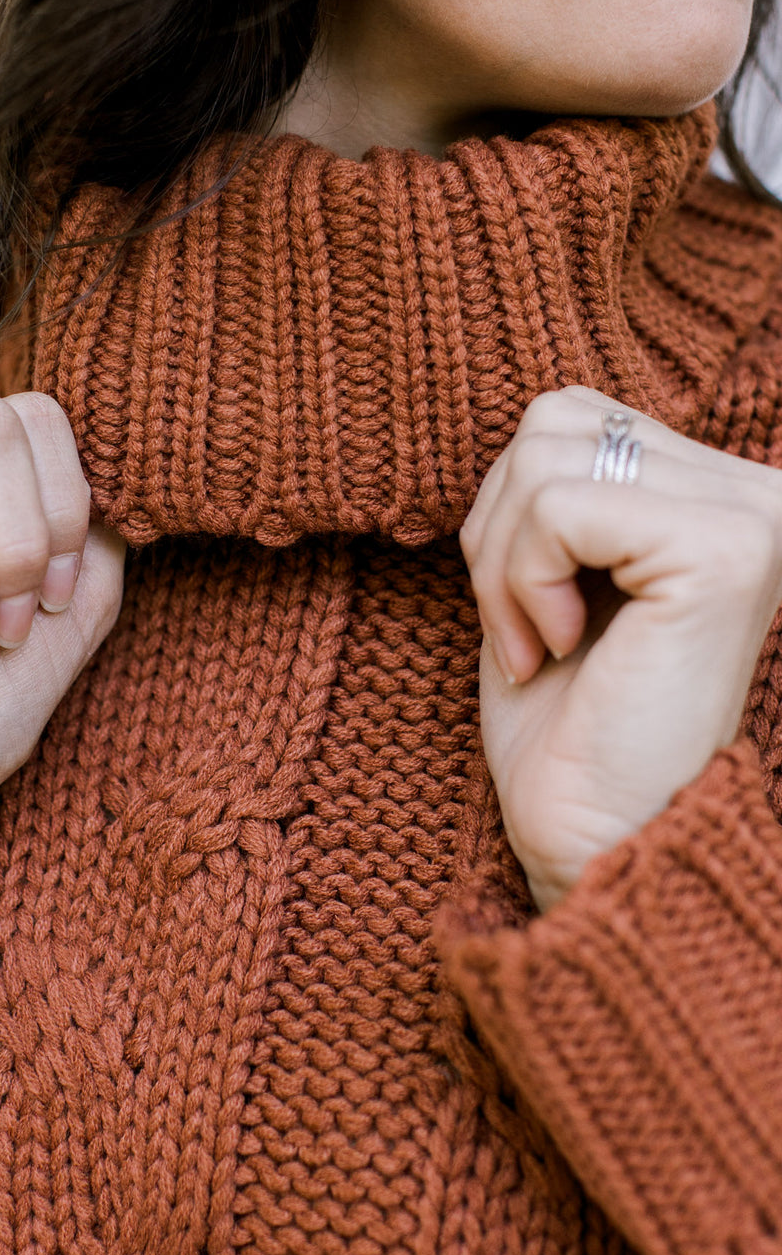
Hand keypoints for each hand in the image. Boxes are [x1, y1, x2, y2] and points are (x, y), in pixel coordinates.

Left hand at [459, 386, 781, 912]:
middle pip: (554, 419)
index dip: (510, 509)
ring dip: (503, 561)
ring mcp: (749, 516)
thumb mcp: (549, 577)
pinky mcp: (723, 553)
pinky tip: (556, 648)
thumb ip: (555, 490)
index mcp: (718, 492)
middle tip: (525, 629)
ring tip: (541, 642)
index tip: (530, 609)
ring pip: (546, 453)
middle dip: (498, 530)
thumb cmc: (566, 721)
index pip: (572, 416)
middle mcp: (754, 492)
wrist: (595, 838)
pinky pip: (560, 508)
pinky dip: (522, 582)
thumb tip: (533, 422)